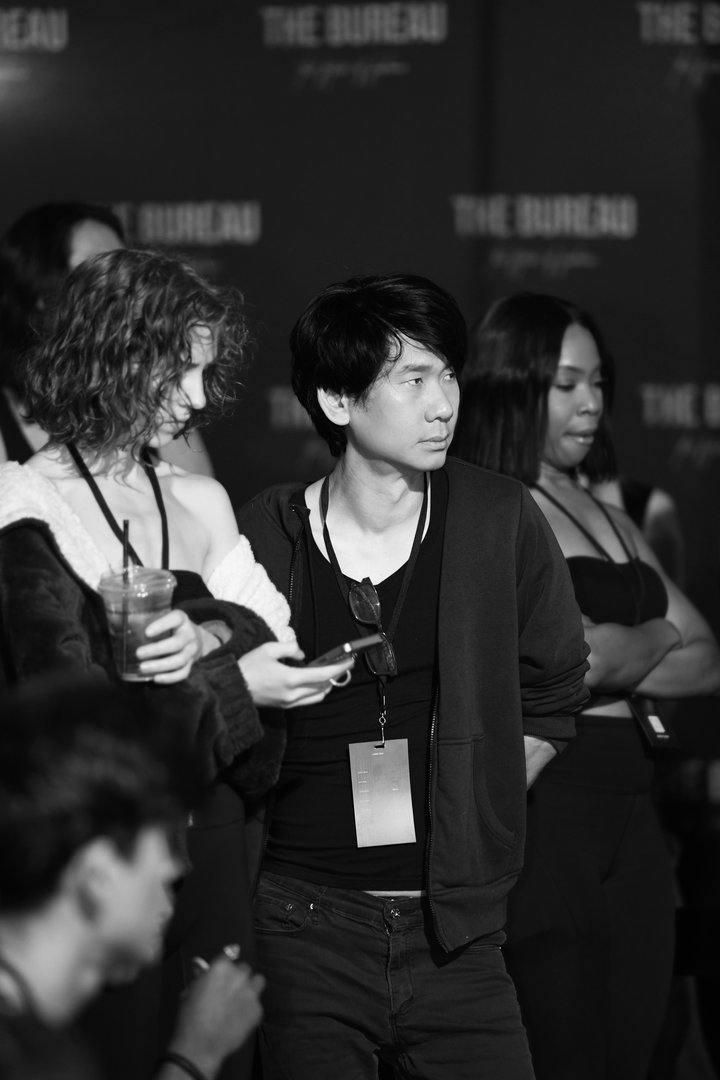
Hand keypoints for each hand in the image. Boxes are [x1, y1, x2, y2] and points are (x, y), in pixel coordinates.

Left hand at [136, 609, 202, 684]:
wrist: (198, 638)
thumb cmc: (173, 628)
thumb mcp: (167, 619)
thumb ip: (151, 621)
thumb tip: (123, 628)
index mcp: (182, 620)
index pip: (176, 618)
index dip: (162, 625)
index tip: (146, 632)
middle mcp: (189, 635)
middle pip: (177, 643)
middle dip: (157, 649)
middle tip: (138, 653)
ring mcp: (192, 650)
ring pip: (179, 660)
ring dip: (160, 666)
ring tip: (142, 668)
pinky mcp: (192, 664)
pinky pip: (183, 673)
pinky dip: (169, 678)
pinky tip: (155, 678)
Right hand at [162, 946, 264, 1078]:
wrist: (200, 1045)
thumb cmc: (190, 1017)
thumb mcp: (191, 991)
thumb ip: (204, 979)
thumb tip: (207, 976)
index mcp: (221, 967)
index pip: (229, 954)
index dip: (226, 964)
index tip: (224, 971)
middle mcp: (239, 975)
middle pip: (244, 968)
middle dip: (238, 977)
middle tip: (230, 989)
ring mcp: (251, 993)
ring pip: (258, 981)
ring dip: (250, 987)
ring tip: (241, 999)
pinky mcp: (258, 1010)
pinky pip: (257, 1004)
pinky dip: (250, 1009)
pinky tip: (240, 1019)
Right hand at [238, 640, 354, 707]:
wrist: (233, 688)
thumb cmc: (248, 667)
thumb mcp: (268, 649)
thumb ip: (290, 648)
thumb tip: (302, 655)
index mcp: (291, 679)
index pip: (323, 674)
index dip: (339, 668)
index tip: (349, 661)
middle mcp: (293, 694)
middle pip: (323, 687)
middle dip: (335, 676)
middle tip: (342, 665)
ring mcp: (289, 702)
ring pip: (317, 697)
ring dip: (326, 685)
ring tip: (330, 673)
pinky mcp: (284, 706)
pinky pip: (307, 701)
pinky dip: (315, 691)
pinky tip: (314, 681)